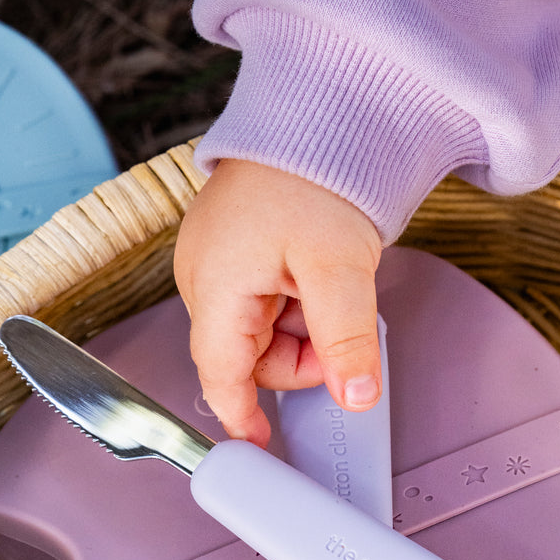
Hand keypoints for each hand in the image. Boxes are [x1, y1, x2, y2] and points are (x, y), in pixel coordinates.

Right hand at [173, 159, 382, 446]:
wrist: (315, 110)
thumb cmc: (312, 173)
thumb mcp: (337, 266)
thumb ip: (344, 338)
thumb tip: (356, 395)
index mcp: (213, 285)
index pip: (221, 376)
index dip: (243, 419)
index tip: (263, 448)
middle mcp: (203, 276)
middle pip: (249, 356)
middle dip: (300, 356)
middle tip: (344, 327)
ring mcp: (217, 261)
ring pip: (261, 330)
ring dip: (303, 326)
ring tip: (334, 286)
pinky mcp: (235, 248)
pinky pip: (264, 299)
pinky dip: (297, 301)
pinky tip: (319, 274)